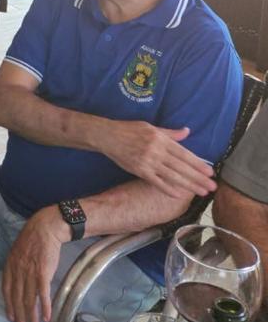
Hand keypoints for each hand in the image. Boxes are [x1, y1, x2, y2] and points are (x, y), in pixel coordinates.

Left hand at [1, 207, 68, 321]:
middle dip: (19, 317)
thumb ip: (16, 267)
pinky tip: (45, 318)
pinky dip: (44, 307)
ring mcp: (29, 272)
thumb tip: (17, 282)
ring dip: (31, 317)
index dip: (9, 305)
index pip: (6, 290)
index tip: (11, 318)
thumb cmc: (33, 240)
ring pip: (29, 300)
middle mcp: (17, 271)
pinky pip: (42, 294)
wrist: (45, 228)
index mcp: (10, 266)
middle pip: (17, 299)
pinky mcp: (43, 273)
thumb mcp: (18, 252)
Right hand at [101, 121, 215, 197]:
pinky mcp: (139, 171)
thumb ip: (170, 133)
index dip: (198, 164)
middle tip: (212, 187)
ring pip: (172, 176)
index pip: (184, 154)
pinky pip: (156, 182)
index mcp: (161, 139)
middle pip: (181, 167)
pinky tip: (179, 195)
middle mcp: (156, 151)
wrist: (108, 136)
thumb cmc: (130, 129)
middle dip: (198, 178)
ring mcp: (148, 162)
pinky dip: (168, 189)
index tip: (210, 172)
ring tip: (201, 192)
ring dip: (188, 185)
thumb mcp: (151, 127)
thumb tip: (187, 131)